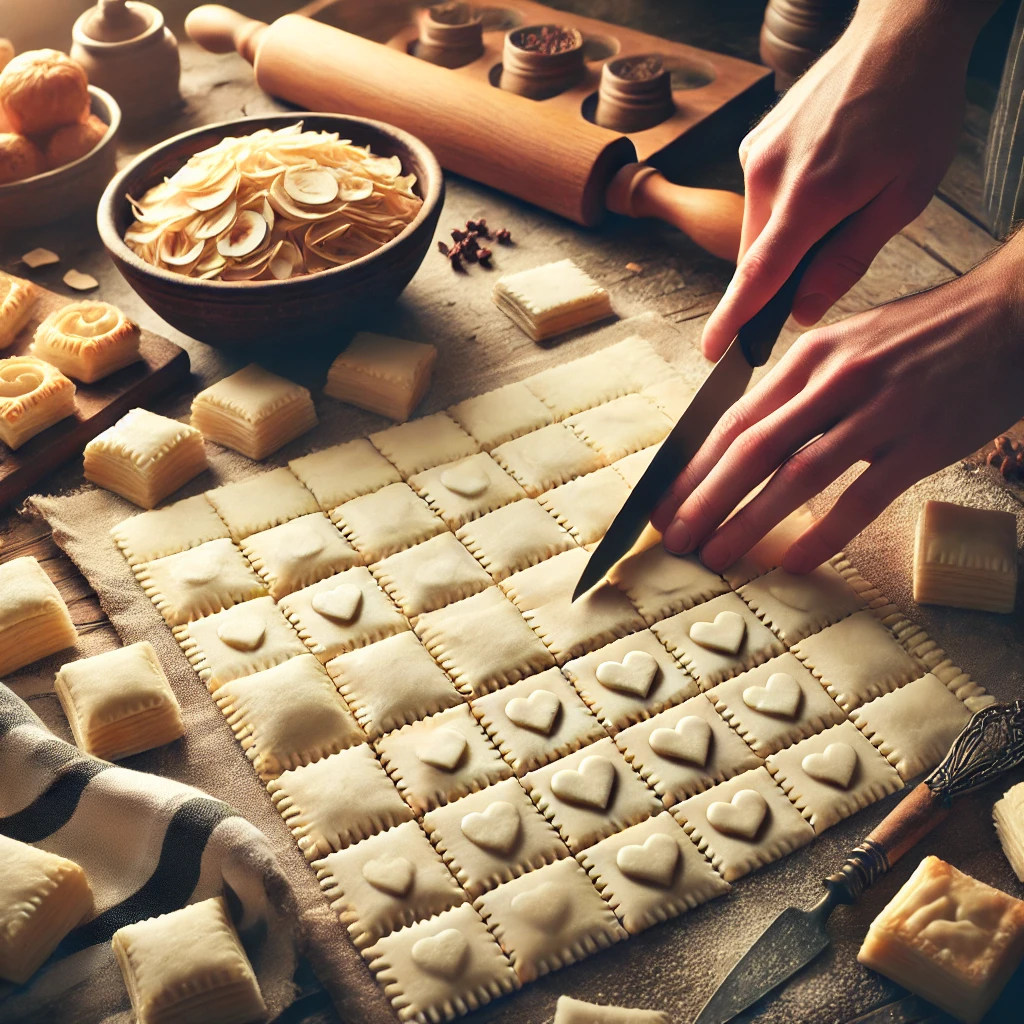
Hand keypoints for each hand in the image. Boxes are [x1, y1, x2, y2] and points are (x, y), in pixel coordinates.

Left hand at [651, 239, 1023, 572]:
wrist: (1008, 315)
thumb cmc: (921, 336)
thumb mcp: (847, 343)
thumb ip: (797, 386)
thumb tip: (745, 436)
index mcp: (809, 356)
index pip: (734, 419)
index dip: (693, 466)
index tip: (665, 501)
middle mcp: (835, 380)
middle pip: (753, 450)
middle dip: (705, 500)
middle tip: (675, 540)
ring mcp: (880, 411)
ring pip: (798, 475)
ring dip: (750, 521)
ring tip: (717, 555)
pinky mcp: (923, 441)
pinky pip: (863, 497)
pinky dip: (825, 533)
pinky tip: (795, 561)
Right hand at [700, 0, 1000, 361]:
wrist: (900, 33)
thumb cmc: (914, 108)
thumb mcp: (902, 197)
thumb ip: (847, 260)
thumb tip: (803, 310)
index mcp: (810, 196)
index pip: (757, 276)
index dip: (733, 320)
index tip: (714, 351)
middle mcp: (769, 176)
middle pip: (755, 257)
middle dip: (778, 278)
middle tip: (823, 266)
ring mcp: (756, 155)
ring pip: (757, 227)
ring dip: (785, 237)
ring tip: (840, 202)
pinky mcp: (755, 142)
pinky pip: (760, 195)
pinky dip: (783, 207)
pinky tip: (825, 178)